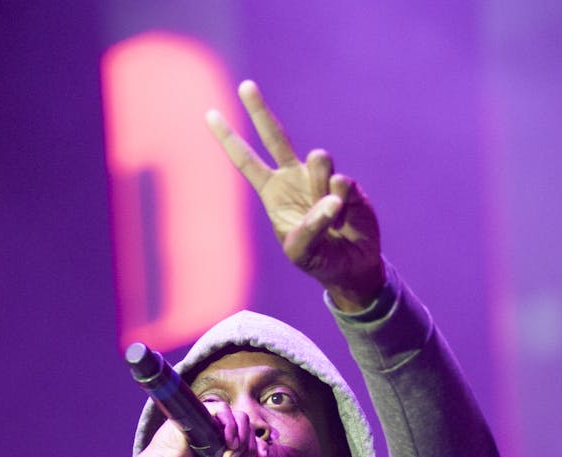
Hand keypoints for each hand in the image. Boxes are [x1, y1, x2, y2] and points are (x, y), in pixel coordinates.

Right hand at [117, 404, 270, 456]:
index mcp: (227, 453)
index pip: (254, 442)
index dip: (261, 450)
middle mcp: (220, 436)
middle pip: (250, 431)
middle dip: (249, 451)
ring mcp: (210, 425)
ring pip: (240, 417)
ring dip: (242, 438)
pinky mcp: (198, 416)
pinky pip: (222, 408)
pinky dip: (230, 423)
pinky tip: (227, 441)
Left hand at [206, 80, 385, 310]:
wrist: (352, 265)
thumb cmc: (319, 259)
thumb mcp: (301, 252)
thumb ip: (310, 226)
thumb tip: (333, 196)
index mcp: (273, 192)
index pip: (246, 161)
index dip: (228, 139)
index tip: (209, 114)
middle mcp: (293, 177)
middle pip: (274, 136)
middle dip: (259, 110)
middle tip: (244, 85)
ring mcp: (321, 177)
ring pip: (320, 157)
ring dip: (322, 184)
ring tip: (332, 214)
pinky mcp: (348, 184)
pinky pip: (343, 181)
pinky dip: (342, 202)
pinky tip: (345, 216)